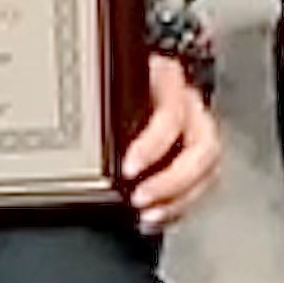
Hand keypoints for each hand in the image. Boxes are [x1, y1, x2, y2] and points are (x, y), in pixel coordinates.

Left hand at [120, 53, 220, 227]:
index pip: (172, 111)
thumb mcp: (108, 83)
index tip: (128, 169)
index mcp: (167, 77)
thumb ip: (103, 107)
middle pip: (202, 146)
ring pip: (206, 167)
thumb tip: (77, 132)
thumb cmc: (115, 80)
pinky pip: (200, 184)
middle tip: (139, 199)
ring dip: (179, 197)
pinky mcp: (197, 153)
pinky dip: (179, 204)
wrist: (132, 66)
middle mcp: (190, 103)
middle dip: (172, 180)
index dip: (153, 144)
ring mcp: (199, 129)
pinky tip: (155, 216)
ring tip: (148, 215)